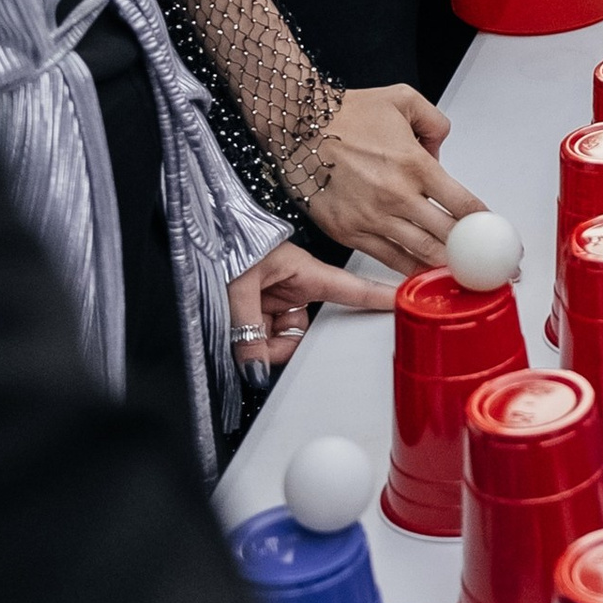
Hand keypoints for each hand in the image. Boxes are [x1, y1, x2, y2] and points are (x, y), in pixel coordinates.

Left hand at [229, 241, 397, 374]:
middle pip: (306, 329)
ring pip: (284, 338)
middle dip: (283, 344)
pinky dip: (251, 343)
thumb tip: (256, 368)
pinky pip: (265, 337)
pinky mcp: (259, 308)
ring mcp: (276, 298)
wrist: (196, 235)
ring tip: (239, 334)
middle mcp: (293, 285)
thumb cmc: (224, 244)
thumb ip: (248, 329)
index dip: (378, 299)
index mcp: (303, 269)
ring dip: (263, 345)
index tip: (405, 305)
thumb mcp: (237, 285)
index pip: (351, 289)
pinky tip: (237, 335)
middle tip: (257, 345)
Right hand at [300, 83, 484, 275]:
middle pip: (445, 235)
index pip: (462, 204)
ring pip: (419, 253)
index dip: (482, 222)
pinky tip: (422, 274)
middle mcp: (396, 196)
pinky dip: (408, 270)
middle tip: (486, 261)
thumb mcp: (403, 98)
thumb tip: (440, 149)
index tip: (491, 231)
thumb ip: (434, 122)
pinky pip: (386, 259)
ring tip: (461, 273)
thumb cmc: (344, 114)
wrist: (297, 126)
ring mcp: (372, 218)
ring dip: (443, 266)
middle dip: (470, 251)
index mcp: (415, 165)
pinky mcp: (349, 233)